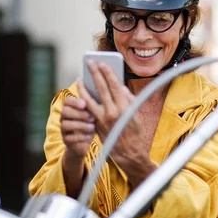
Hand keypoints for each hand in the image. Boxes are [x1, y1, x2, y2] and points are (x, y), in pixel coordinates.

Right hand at [61, 96, 94, 162]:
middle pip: (65, 111)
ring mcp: (63, 129)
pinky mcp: (66, 140)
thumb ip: (94, 106)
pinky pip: (69, 138)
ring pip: (65, 125)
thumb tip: (102, 98)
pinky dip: (80, 137)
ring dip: (80, 126)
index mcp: (70, 108)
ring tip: (92, 127)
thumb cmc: (91, 123)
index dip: (74, 101)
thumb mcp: (93, 114)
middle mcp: (64, 117)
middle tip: (92, 118)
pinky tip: (89, 136)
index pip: (67, 100)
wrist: (85, 142)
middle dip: (79, 114)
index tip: (85, 104)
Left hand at [77, 60, 155, 186]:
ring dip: (83, 88)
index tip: (102, 63)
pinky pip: (88, 110)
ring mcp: (102, 119)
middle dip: (94, 74)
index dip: (107, 73)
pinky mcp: (96, 126)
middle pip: (101, 88)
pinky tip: (81, 94)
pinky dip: (83, 101)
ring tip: (79, 79)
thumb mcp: (137, 114)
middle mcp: (112, 112)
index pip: (114, 85)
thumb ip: (129, 99)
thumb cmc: (136, 133)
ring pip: (88, 100)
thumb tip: (120, 87)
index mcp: (125, 107)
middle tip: (90, 63)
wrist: (130, 154)